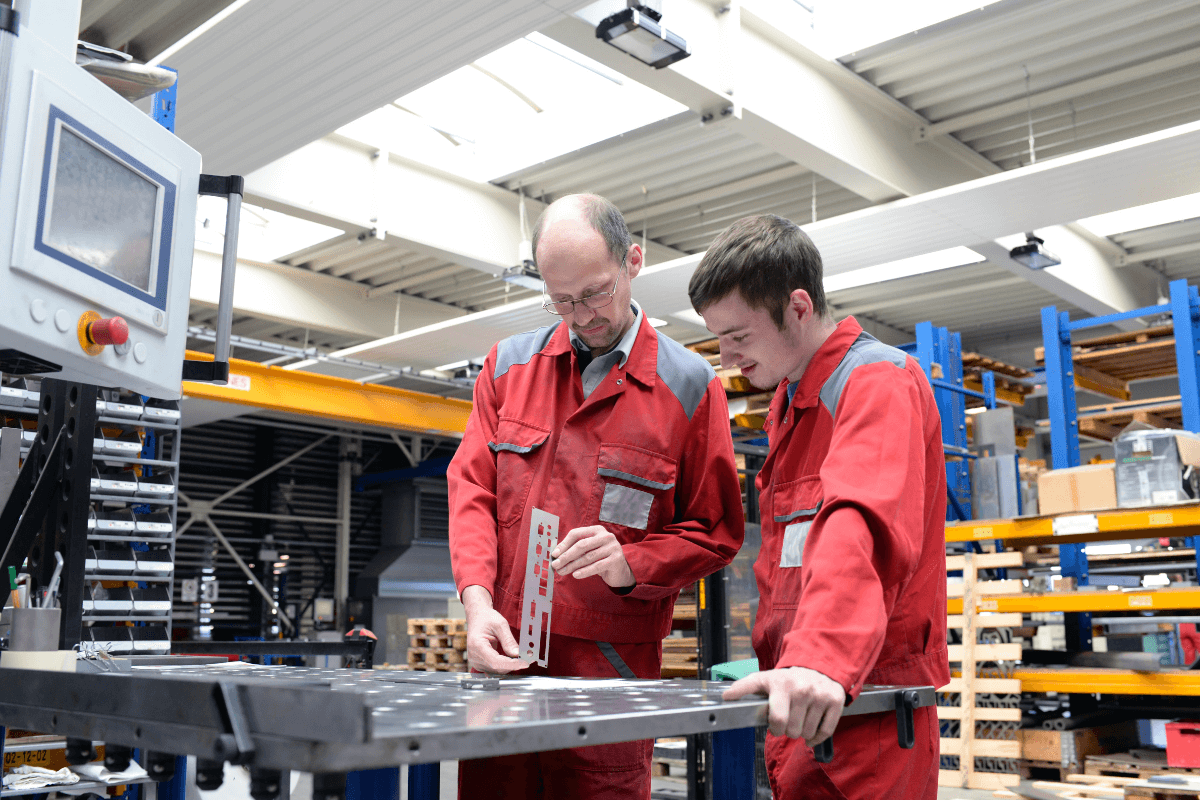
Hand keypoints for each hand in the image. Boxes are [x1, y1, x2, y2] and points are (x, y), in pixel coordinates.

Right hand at [461, 585, 527, 673]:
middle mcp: (474, 656)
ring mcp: (476, 661)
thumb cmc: (486, 618)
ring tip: (522, 658)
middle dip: (513, 665)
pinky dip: (505, 665)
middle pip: (496, 668)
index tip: (525, 663)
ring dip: (510, 666)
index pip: (496, 661)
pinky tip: (513, 660)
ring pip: (497, 670)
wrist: (478, 617)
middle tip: (528, 659)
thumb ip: (508, 641)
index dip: (511, 664)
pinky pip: (494, 668)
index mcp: (477, 645)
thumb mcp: (500, 625)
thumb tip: (517, 654)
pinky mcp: (480, 663)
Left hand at [551, 525, 634, 587]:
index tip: (554, 554)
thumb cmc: (600, 559)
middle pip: (581, 545)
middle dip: (566, 556)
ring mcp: (612, 547)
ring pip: (588, 557)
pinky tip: (575, 575)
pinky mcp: (616, 560)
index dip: (564, 544)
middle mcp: (606, 536)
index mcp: (597, 530)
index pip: (576, 533)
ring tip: (562, 572)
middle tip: (556, 564)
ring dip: (572, 565)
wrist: (619, 571)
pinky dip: (584, 571)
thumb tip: (556, 554)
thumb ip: (576, 549)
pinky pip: (596, 566)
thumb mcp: (589, 550)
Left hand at [723, 666, 845, 744]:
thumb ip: (744, 687)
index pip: (778, 720)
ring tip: (801, 719)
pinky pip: (825, 732)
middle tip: (790, 719)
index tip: (776, 724)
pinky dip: (817, 737)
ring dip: (803, 732)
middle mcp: (803, 689)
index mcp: (783, 685)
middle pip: (793, 730)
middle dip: (789, 730)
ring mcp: (820, 696)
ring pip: (808, 733)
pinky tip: (812, 730)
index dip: (775, 728)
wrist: (817, 667)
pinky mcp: (836, 701)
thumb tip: (725, 697)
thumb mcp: (764, 679)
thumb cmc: (787, 679)